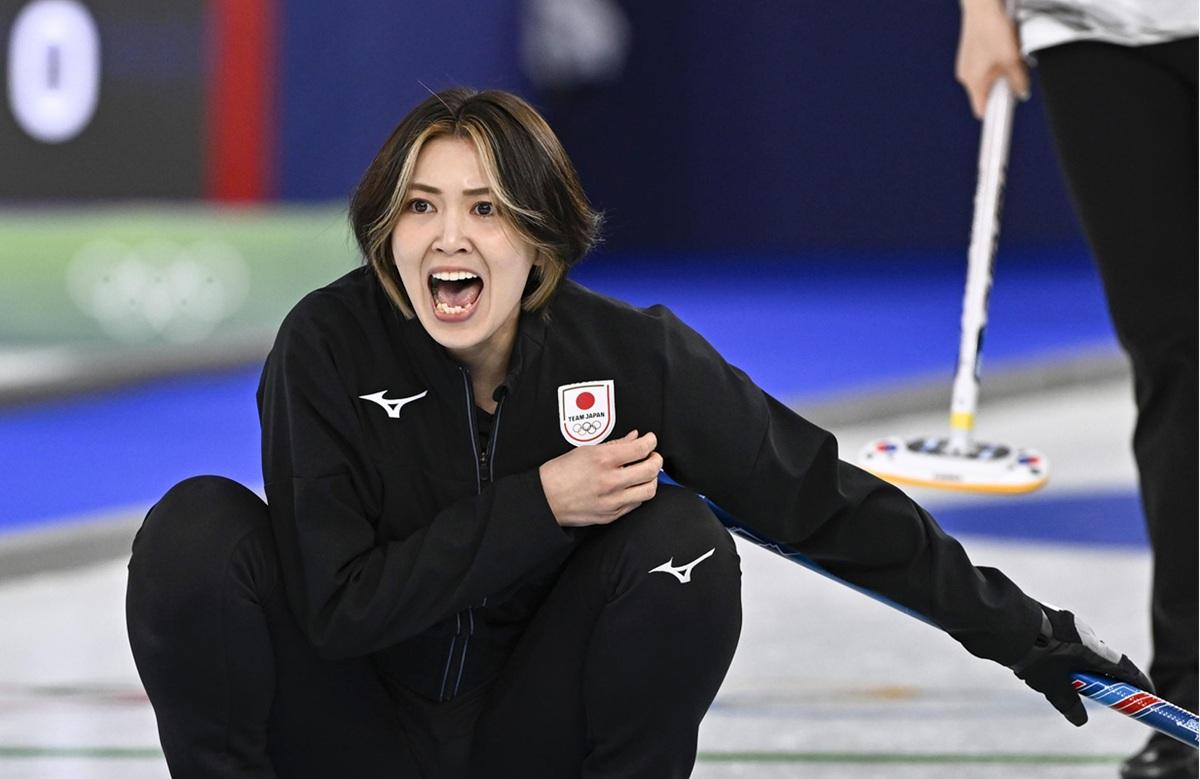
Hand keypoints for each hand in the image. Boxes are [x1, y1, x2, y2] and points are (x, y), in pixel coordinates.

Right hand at [538, 430, 661, 526]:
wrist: (546, 499)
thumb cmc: (560, 473)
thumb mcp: (585, 450)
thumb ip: (615, 444)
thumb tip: (634, 438)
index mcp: (603, 460)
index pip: (641, 448)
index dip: (651, 441)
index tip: (650, 440)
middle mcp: (610, 481)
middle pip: (651, 470)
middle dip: (656, 459)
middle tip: (653, 456)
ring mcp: (612, 501)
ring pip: (649, 490)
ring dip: (652, 479)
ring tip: (645, 473)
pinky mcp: (612, 515)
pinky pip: (636, 504)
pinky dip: (639, 493)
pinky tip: (633, 486)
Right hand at [956, 0, 1029, 118]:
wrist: (982, 5)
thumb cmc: (992, 28)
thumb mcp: (1012, 58)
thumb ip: (1018, 80)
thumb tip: (1022, 92)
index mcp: (973, 82)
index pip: (982, 111)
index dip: (995, 115)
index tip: (1005, 119)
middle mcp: (966, 75)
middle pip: (986, 93)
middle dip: (1002, 88)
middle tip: (1016, 74)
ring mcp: (966, 64)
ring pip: (987, 78)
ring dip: (999, 73)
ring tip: (1009, 55)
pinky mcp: (970, 52)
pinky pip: (984, 65)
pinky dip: (995, 61)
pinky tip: (1003, 46)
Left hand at [1011, 606, 1152, 725]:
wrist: (1005, 624)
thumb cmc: (1035, 655)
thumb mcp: (1052, 685)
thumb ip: (1068, 702)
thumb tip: (1080, 720)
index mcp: (1094, 650)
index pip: (1124, 668)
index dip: (1138, 682)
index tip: (1147, 693)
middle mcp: (1085, 633)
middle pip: (1101, 658)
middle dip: (1100, 675)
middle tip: (1094, 690)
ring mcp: (1068, 622)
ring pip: (1079, 647)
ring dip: (1074, 663)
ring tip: (1051, 674)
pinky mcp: (1051, 617)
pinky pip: (1062, 638)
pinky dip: (1058, 652)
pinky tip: (1037, 659)